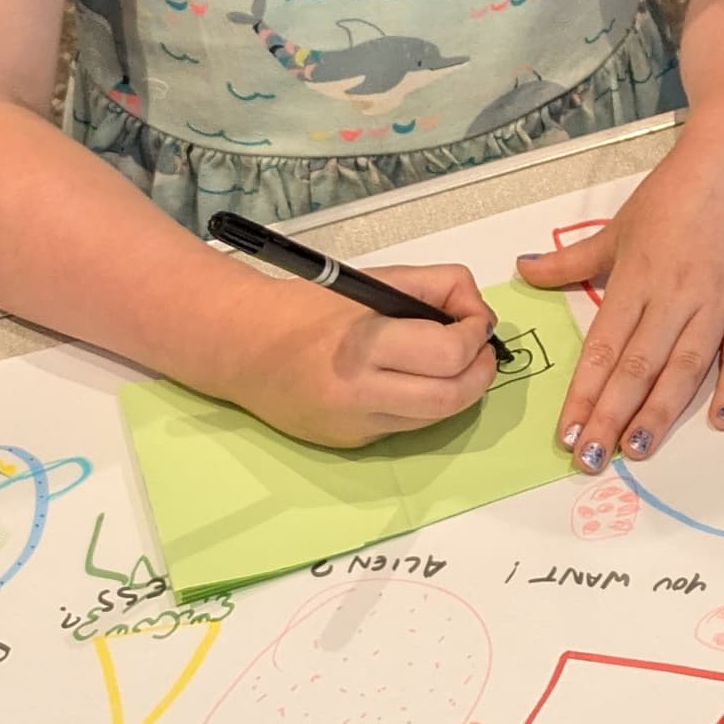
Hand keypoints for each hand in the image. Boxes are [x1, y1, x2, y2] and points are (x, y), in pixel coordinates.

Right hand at [235, 264, 494, 447]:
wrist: (242, 348)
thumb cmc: (309, 306)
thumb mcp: (376, 280)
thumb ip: (436, 288)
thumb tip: (478, 315)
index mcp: (364, 346)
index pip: (449, 354)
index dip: (477, 334)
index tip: (475, 320)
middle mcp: (360, 395)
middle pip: (453, 398)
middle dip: (481, 372)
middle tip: (480, 349)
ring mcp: (356, 426)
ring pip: (436, 419)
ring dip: (459, 390)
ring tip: (453, 361)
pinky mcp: (352, 443)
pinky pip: (408, 426)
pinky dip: (425, 403)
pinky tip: (413, 379)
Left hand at [522, 133, 723, 468]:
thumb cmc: (677, 191)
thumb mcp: (617, 225)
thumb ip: (570, 260)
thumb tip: (522, 270)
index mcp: (636, 279)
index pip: (603, 349)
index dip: (584, 395)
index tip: (566, 434)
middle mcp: (674, 297)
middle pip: (637, 367)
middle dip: (611, 417)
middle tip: (591, 460)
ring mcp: (718, 301)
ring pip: (684, 366)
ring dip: (661, 411)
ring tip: (639, 450)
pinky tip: (720, 419)